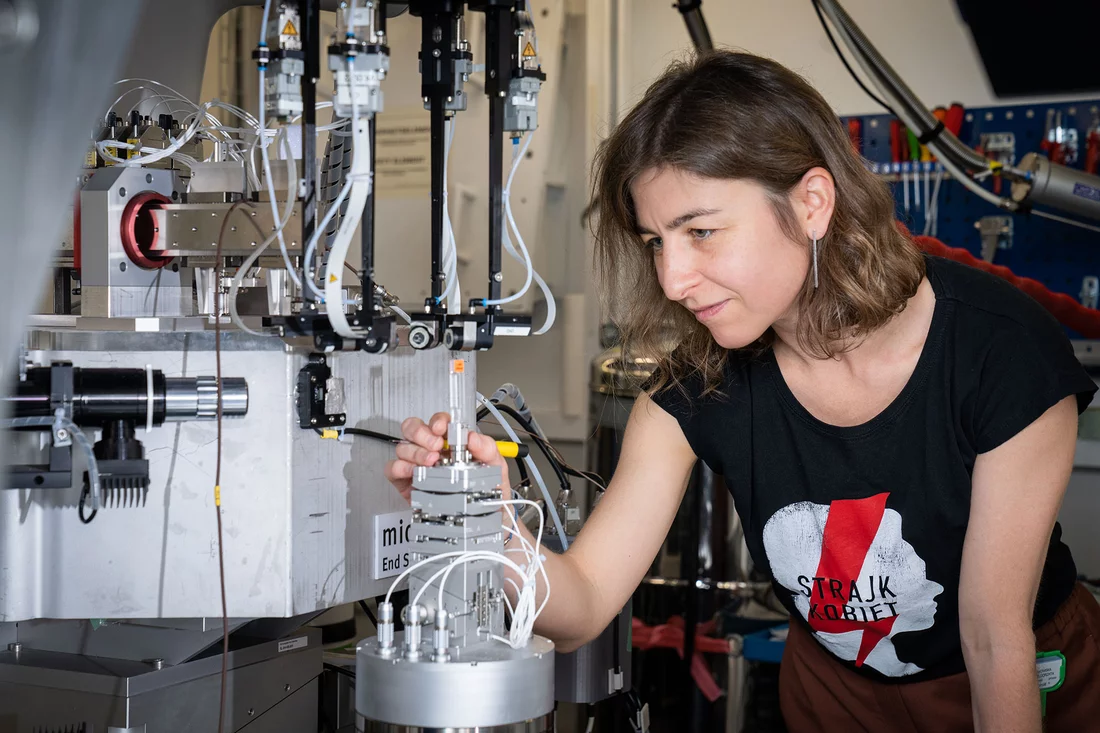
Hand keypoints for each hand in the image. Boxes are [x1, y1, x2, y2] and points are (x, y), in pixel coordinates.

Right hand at [384, 413, 510, 504]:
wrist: (484, 519)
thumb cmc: (487, 491)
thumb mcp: (495, 467)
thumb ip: (487, 449)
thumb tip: (473, 437)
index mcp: (451, 443)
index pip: (438, 422)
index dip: (437, 421)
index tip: (442, 428)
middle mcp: (431, 451)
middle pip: (414, 429)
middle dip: (422, 433)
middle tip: (436, 446)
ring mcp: (417, 466)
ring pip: (404, 447)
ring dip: (415, 452)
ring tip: (431, 463)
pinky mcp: (406, 483)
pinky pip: (393, 469)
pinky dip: (399, 467)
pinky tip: (413, 472)